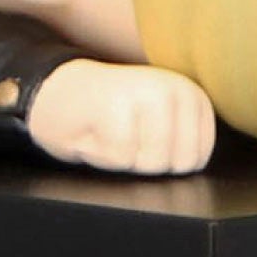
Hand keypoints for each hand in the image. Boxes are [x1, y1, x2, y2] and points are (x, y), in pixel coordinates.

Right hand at [26, 60, 217, 174]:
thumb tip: (193, 167)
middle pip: (175, 165)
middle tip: (125, 136)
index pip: (196, 159)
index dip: (165, 162)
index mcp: (193, 97)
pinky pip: (119, 159)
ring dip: (122, 158)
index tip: (145, 139)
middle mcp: (175, 90)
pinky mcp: (115, 106)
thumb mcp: (161, 125)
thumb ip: (185, 141)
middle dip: (144, 161)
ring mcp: (147, 95)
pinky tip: (94, 131)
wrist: (59, 93)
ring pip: (149, 163)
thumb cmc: (111, 115)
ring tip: (110, 133)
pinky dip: (100, 154)